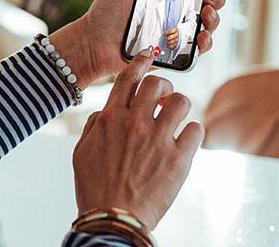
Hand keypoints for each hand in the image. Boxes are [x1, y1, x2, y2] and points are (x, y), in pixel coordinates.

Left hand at [51, 0, 234, 86]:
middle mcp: (176, 10)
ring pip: (209, 24)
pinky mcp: (174, 51)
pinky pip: (197, 48)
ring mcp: (177, 31)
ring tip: (206, 12)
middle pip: (210, 2)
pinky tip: (201, 35)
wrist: (94, 41)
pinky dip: (205, 42)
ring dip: (214, 17)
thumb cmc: (107, 11)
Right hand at [73, 50, 202, 228]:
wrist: (113, 221)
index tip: (149, 56)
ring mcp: (159, 140)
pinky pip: (197, 129)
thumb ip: (95, 125)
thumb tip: (107, 111)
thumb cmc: (95, 189)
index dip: (141, 62)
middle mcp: (136, 124)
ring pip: (182, 102)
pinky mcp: (179, 159)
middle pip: (159, 84)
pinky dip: (194, 131)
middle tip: (163, 99)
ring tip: (176, 119)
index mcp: (111, 119)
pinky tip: (186, 140)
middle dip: (164, 87)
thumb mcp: (82, 152)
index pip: (129, 77)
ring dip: (180, 107)